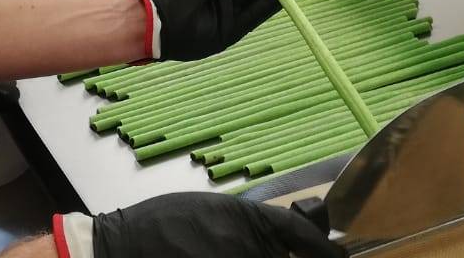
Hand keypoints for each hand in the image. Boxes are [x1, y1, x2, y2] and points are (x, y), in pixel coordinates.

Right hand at [53, 192, 341, 257]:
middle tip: (292, 257)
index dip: (327, 251)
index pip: (303, 237)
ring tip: (227, 253)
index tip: (340, 256)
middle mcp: (248, 251)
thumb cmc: (165, 223)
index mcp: (249, 222)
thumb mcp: (215, 210)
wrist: (123, 247)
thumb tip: (286, 242)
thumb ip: (252, 225)